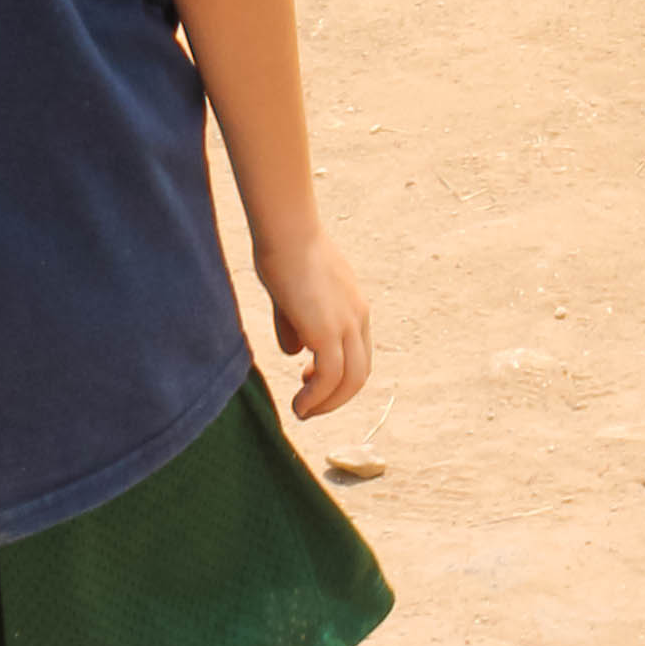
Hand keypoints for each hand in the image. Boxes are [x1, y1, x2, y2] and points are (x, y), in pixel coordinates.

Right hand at [253, 223, 372, 418]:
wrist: (287, 232)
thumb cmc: (284, 253)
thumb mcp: (293, 295)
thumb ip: (295, 324)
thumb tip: (295, 353)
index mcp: (353, 307)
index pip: (357, 353)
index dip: (338, 375)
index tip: (310, 381)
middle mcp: (357, 317)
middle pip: (360, 372)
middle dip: (336, 397)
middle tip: (310, 407)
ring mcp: (346, 324)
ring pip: (350, 380)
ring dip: (327, 404)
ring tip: (302, 412)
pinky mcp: (328, 330)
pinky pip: (330, 377)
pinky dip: (317, 398)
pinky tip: (299, 403)